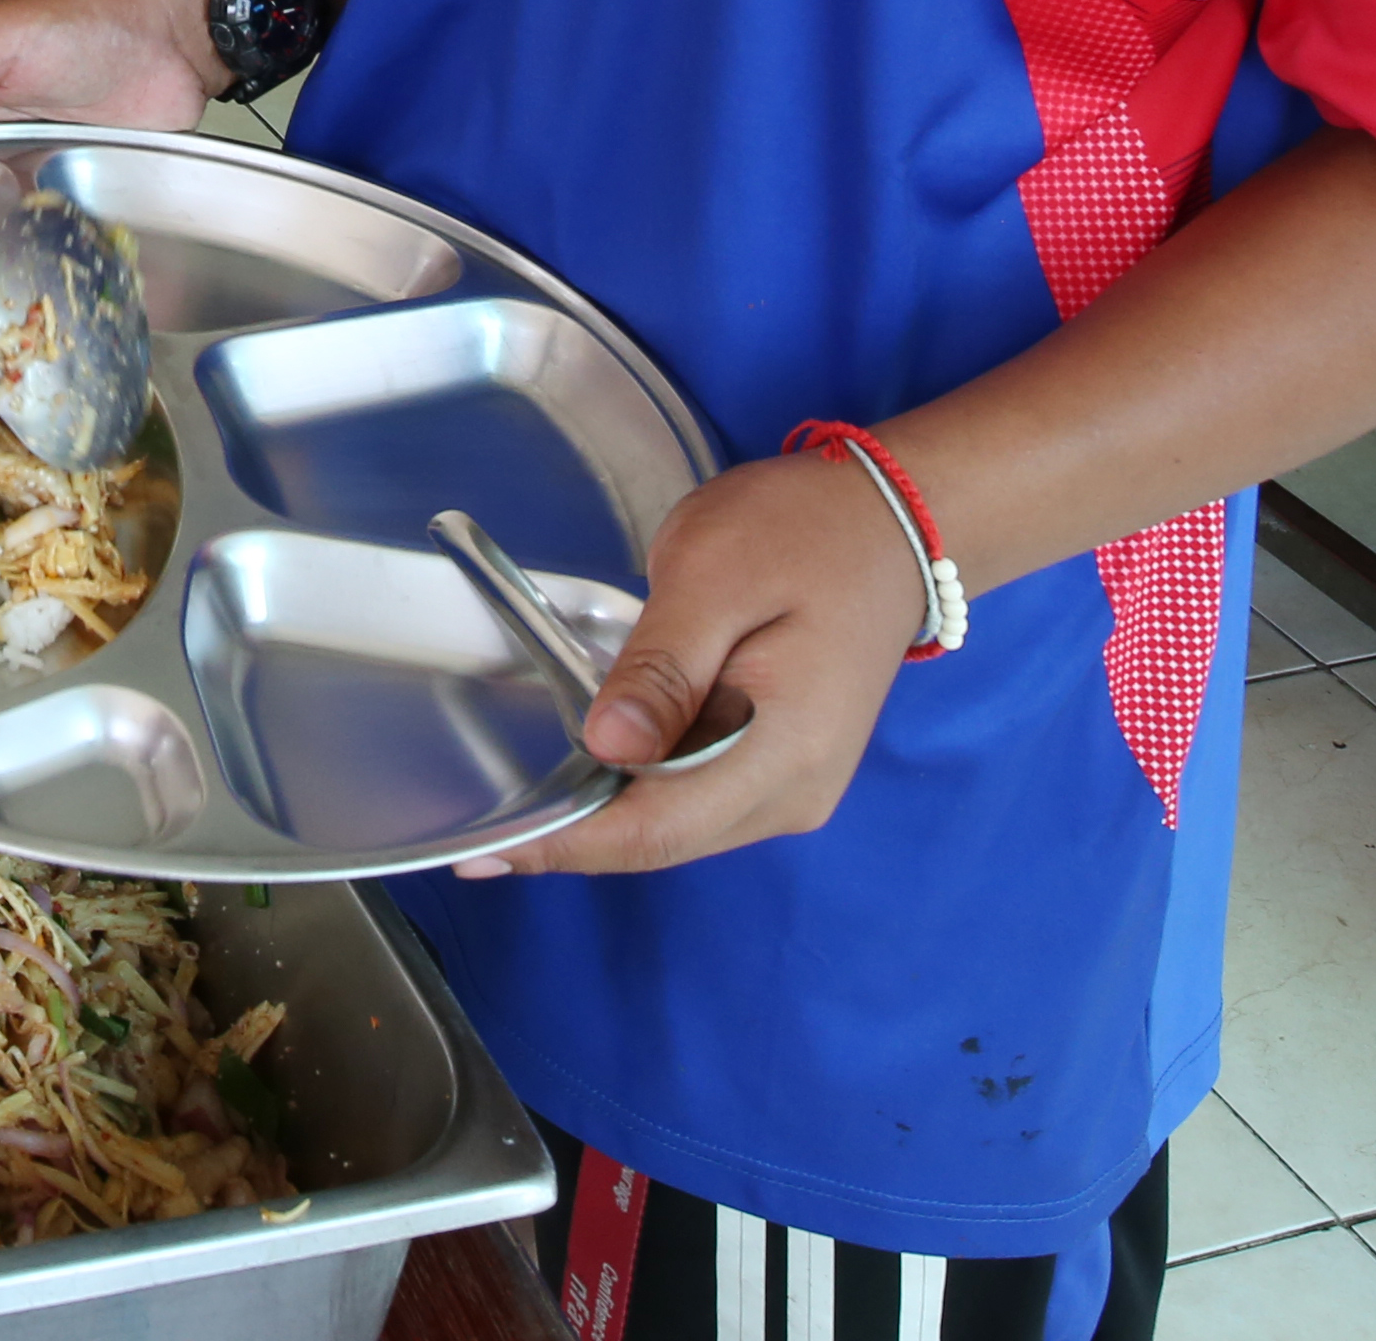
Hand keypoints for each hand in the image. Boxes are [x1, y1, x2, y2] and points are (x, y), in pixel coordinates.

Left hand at [456, 446, 931, 877]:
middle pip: (664, 840)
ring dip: (605, 816)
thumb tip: (609, 749)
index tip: (488, 850)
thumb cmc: (803, 533)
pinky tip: (592, 768)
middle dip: (573, 838)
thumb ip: (661, 668)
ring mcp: (796, 787)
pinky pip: (699, 799)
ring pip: (679, 827)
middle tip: (484, 829)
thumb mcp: (715, 577)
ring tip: (523, 802)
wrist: (891, 525)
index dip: (567, 843)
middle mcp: (795, 793)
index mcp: (784, 751)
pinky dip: (642, 792)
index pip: (657, 829)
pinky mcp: (786, 768)